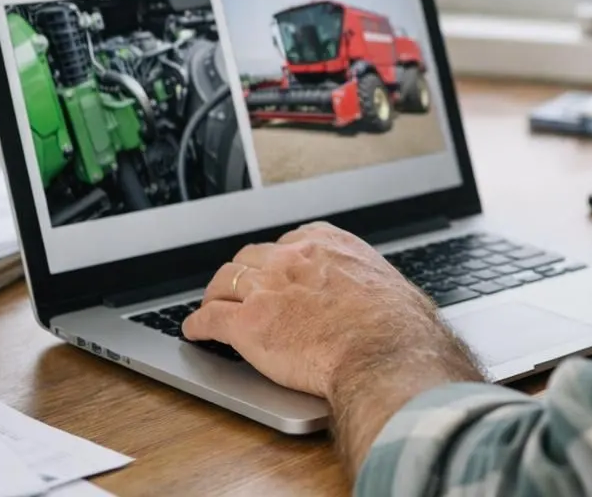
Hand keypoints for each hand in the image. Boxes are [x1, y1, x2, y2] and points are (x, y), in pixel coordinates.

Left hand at [181, 222, 477, 397]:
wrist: (384, 351)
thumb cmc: (396, 326)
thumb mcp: (387, 285)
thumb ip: (367, 284)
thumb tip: (377, 300)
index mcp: (328, 244)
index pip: (289, 240)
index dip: (278, 258)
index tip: (277, 269)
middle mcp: (293, 258)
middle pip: (252, 256)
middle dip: (244, 272)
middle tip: (241, 288)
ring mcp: (266, 288)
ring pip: (225, 281)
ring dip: (217, 294)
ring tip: (213, 305)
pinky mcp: (247, 323)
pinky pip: (210, 319)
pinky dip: (199, 325)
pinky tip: (195, 331)